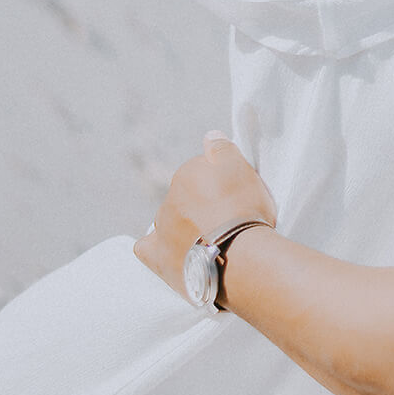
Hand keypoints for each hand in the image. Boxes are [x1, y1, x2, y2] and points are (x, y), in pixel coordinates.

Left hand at [134, 133, 276, 296]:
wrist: (241, 258)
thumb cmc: (247, 212)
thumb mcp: (244, 170)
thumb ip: (224, 150)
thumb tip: (210, 136)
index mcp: (188, 174)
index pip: (202, 173)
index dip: (222, 186)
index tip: (237, 199)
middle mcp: (169, 198)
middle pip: (185, 198)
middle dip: (202, 207)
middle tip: (227, 222)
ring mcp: (161, 228)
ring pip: (170, 221)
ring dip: (185, 228)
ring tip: (211, 242)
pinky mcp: (157, 257)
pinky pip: (146, 248)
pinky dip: (156, 247)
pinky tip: (173, 251)